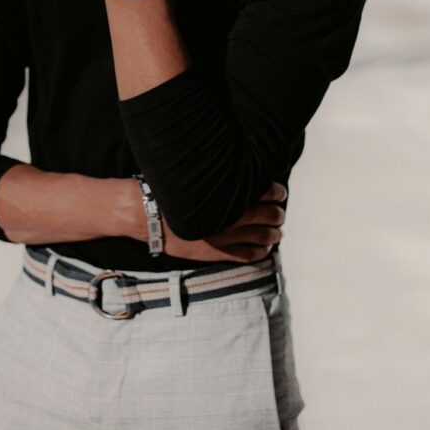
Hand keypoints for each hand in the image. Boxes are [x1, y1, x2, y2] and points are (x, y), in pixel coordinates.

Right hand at [159, 182, 287, 262]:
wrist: (149, 216)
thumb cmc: (172, 193)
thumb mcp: (199, 179)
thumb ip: (221, 179)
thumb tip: (237, 174)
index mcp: (229, 193)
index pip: (265, 191)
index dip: (277, 192)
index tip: (279, 193)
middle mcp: (233, 215)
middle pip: (270, 215)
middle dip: (278, 214)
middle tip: (279, 213)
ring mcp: (227, 236)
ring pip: (264, 236)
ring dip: (274, 234)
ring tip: (276, 232)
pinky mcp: (218, 253)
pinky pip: (249, 255)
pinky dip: (262, 252)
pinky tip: (264, 249)